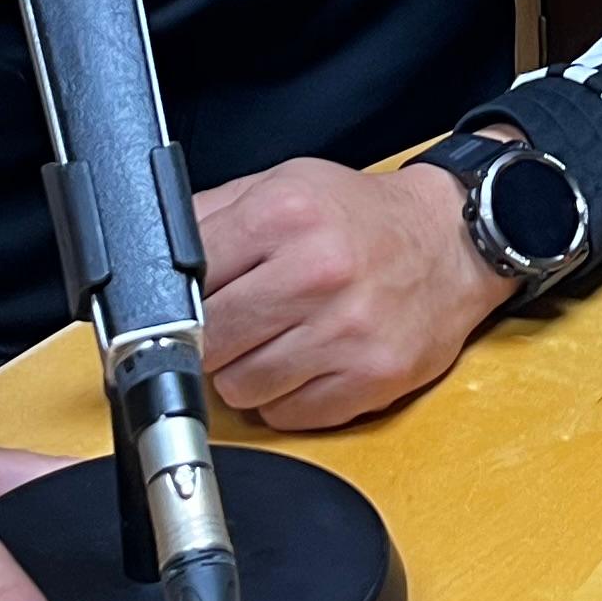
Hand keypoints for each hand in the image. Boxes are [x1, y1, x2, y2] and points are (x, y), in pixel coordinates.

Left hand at [196, 154, 508, 430]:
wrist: (454, 242)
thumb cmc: (362, 219)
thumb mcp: (284, 185)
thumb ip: (211, 216)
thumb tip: (147, 259)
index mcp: (284, 216)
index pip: (185, 284)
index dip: (175, 302)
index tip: (179, 310)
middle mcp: (317, 273)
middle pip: (210, 343)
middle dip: (212, 340)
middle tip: (235, 323)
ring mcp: (346, 331)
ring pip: (240, 388)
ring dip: (246, 373)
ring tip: (276, 341)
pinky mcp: (371, 378)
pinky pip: (287, 416)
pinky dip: (286, 397)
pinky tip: (307, 362)